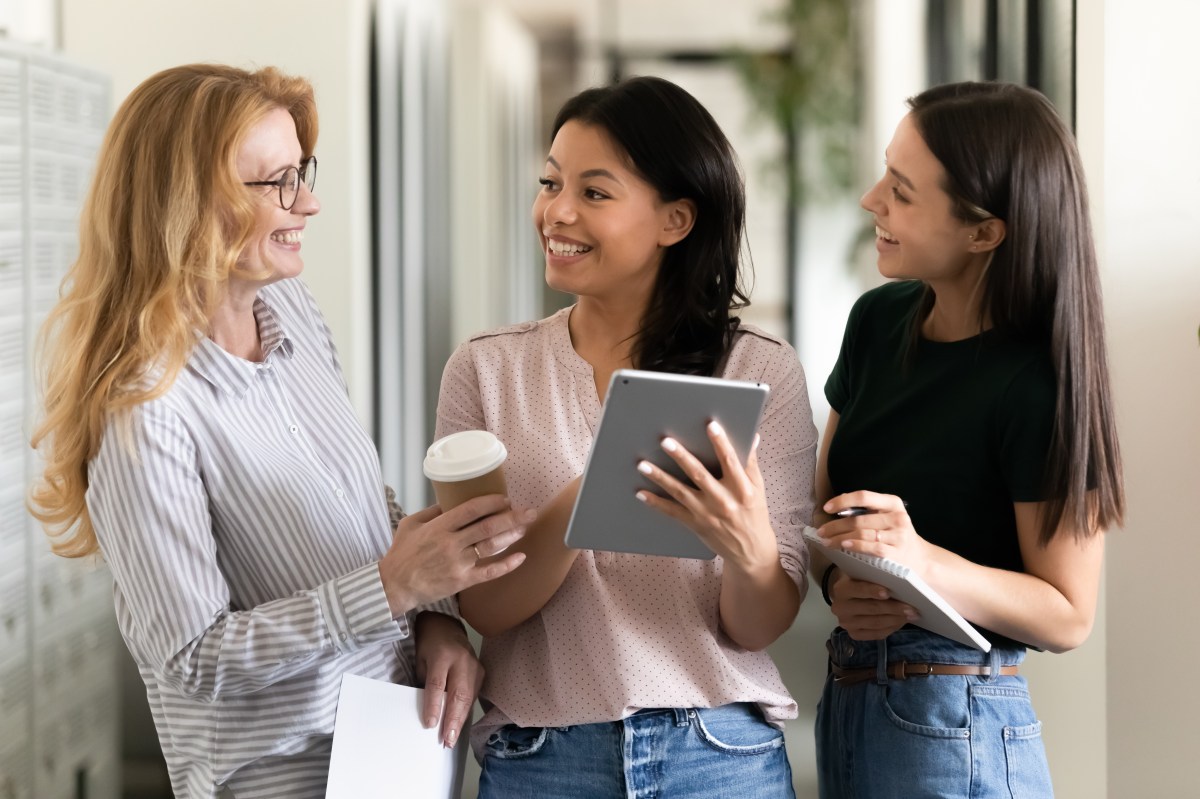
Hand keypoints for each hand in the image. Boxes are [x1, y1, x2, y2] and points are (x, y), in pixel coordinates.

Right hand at [380, 495, 533, 617]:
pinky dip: (507, 565)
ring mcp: (458, 563)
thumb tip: (452, 500)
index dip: (491, 502)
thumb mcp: (411, 523)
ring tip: (525, 528)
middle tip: (529, 512)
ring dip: (511, 535)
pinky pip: (489, 572)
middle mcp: (451, 543)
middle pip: (488, 526)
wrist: (395, 585)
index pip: (471, 509)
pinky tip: (521, 557)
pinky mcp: (462, 581)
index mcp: (439, 527)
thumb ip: (432, 511)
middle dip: (512, 517)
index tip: (505, 499)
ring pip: (491, 546)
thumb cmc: (401, 553)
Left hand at [413, 612, 482, 747]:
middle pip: (458, 694)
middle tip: (447, 740)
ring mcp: (474, 665)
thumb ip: (425, 682)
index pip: (438, 684)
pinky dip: (465, 712)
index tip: (430, 725)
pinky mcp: (481, 671)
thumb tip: (428, 710)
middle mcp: (462, 660)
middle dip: (453, 720)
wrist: (446, 626)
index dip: (434, 705)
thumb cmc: (429, 644)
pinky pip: (473, 695)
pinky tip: (458, 725)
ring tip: (451, 738)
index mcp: (442, 654)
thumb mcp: (420, 660)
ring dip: (460, 720)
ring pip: (468, 697)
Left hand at [635, 423, 776, 574]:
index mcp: (742, 489)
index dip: (721, 443)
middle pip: (699, 474)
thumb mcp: (758, 488)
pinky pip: (672, 512)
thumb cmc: (754, 513)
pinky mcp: (695, 524)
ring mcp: (707, 514)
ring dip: (660, 477)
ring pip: (680, 492)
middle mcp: (723, 501)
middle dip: (681, 457)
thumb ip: (750, 462)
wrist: (750, 550)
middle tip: (665, 441)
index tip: (710, 425)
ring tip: (643, 464)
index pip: (731, 462)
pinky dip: (655, 503)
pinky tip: (641, 493)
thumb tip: (752, 436)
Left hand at [818, 491, 930, 572]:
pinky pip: (871, 547)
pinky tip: (843, 545)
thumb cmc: (896, 535)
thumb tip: (838, 508)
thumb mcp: (887, 517)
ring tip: (827, 541)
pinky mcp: (897, 552)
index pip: (864, 496)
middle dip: (835, 525)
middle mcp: (897, 517)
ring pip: (862, 533)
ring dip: (840, 537)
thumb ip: (867, 511)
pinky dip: (855, 546)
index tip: (827, 508)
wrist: (921, 559)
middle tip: (821, 531)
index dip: (842, 500)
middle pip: (859, 519)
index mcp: (893, 503)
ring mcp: (898, 535)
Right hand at [825, 568, 915, 639]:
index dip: (873, 591)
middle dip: (894, 608)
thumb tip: (894, 570)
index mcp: (841, 589)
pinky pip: (877, 634)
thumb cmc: (861, 581)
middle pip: (871, 608)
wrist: (848, 596)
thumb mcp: (863, 573)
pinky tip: (902, 622)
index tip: (888, 592)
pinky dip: (892, 628)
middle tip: (912, 608)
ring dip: (896, 619)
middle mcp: (840, 608)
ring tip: (912, 615)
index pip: (858, 590)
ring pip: (876, 623)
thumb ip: (874, 572)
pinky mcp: (854, 634)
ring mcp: (847, 623)